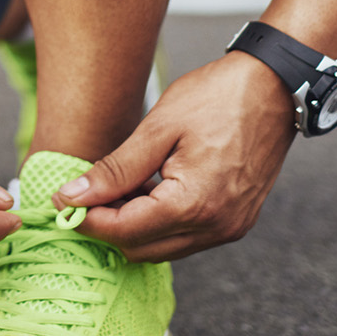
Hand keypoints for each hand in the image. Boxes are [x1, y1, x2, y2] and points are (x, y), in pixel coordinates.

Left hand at [56, 51, 295, 262]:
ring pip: (162, 248)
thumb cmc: (218, 98)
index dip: (86, 220)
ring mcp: (230, 228)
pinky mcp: (236, 221)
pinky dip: (159, 222)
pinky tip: (147, 189)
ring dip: (132, 226)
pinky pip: (186, 237)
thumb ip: (114, 171)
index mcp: (194, 205)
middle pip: (140, 249)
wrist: (275, 86)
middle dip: (107, 226)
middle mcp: (216, 227)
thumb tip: (71, 197)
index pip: (123, 232)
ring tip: (118, 186)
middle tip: (86, 192)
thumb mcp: (157, 129)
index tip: (62, 201)